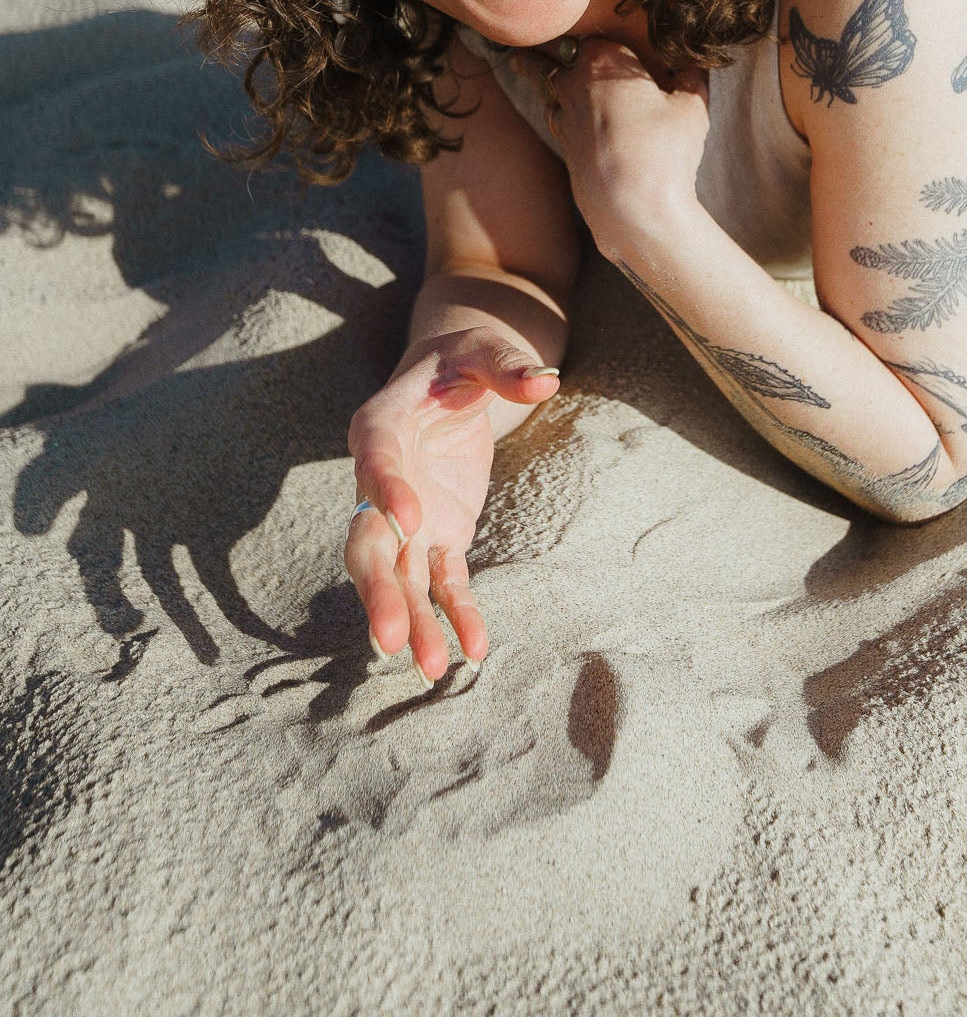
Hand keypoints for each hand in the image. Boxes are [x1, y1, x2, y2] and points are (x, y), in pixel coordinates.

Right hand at [345, 330, 559, 681]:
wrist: (453, 379)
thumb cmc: (461, 359)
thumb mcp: (481, 348)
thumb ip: (507, 365)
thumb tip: (544, 381)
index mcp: (381, 425)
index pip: (376, 460)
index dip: (386, 490)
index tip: (410, 522)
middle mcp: (382, 480)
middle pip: (371, 542)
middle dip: (380, 591)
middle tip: (392, 638)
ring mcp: (407, 517)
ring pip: (402, 577)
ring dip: (414, 620)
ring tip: (432, 668)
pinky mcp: (439, 535)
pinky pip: (444, 580)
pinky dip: (457, 613)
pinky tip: (474, 651)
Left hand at [512, 38, 709, 250]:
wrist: (631, 207)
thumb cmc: (663, 149)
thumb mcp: (691, 107)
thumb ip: (691, 79)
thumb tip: (695, 64)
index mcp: (602, 59)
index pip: (585, 28)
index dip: (579, 21)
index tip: (568, 15)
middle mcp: (574, 81)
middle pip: (546, 54)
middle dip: (539, 45)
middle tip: (525, 35)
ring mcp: (564, 115)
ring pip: (544, 86)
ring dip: (535, 74)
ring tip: (524, 63)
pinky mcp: (563, 146)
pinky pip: (556, 117)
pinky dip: (557, 108)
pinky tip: (563, 111)